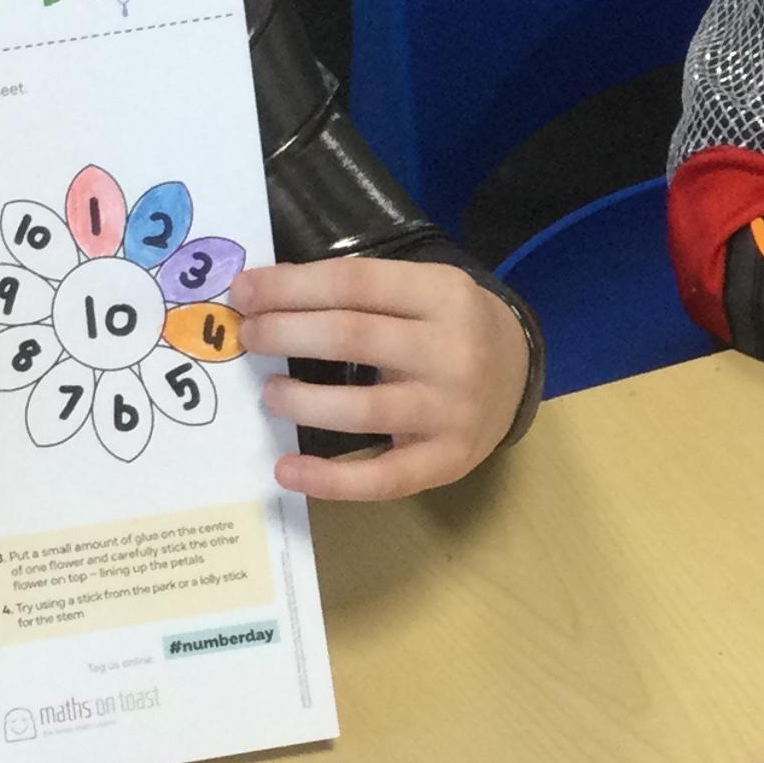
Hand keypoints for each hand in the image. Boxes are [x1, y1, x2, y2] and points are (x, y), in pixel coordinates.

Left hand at [227, 256, 531, 500]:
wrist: (519, 372)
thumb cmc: (449, 325)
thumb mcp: (420, 288)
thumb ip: (358, 290)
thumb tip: (267, 295)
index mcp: (443, 294)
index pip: (352, 283)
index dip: (289, 288)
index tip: (245, 293)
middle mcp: (453, 350)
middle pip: (351, 338)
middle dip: (285, 334)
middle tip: (250, 336)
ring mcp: (452, 410)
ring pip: (362, 410)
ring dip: (301, 401)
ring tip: (270, 393)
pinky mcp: (448, 461)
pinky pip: (381, 478)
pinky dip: (328, 479)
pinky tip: (287, 469)